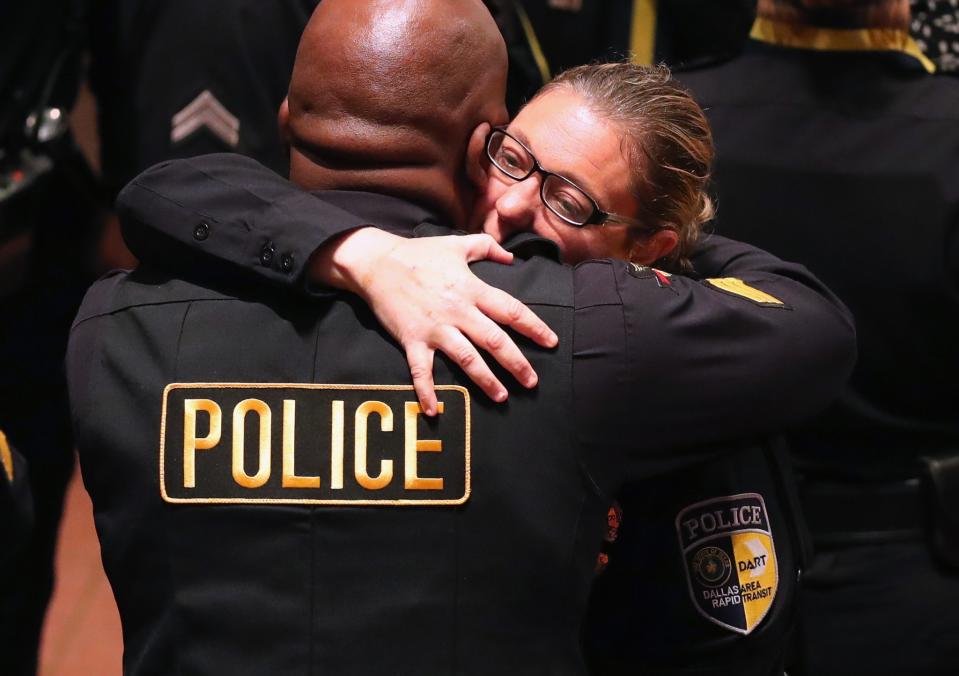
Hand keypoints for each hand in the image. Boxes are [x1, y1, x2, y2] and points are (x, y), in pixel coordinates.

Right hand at [311, 227, 558, 413]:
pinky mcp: (412, 339)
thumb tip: (510, 257)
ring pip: (466, 358)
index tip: (551, 342)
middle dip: (516, 363)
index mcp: (472, 289)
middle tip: (532, 382)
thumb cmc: (418, 253)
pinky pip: (421, 370)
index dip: (534, 327)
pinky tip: (434, 411)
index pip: (511, 311)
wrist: (376, 262)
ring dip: (485, 380)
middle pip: (495, 340)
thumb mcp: (456, 244)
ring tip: (502, 397)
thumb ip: (487, 247)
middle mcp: (458, 311)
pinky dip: (427, 391)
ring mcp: (435, 328)